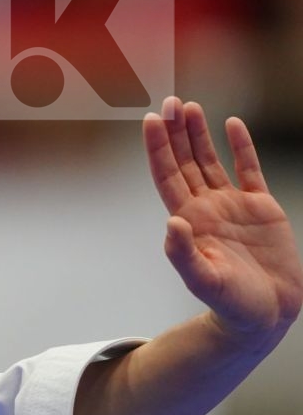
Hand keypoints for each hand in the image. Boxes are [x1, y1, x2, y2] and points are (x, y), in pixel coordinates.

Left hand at [143, 96, 301, 352]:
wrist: (264, 313)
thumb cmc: (230, 303)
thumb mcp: (203, 280)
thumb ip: (184, 254)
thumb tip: (172, 223)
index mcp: (189, 221)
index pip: (167, 176)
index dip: (158, 149)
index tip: (150, 121)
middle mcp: (206, 208)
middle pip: (185, 162)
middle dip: (175, 132)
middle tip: (169, 101)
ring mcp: (232, 205)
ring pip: (211, 160)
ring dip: (199, 134)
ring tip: (189, 106)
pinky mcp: (260, 207)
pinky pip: (248, 169)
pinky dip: (241, 146)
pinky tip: (232, 124)